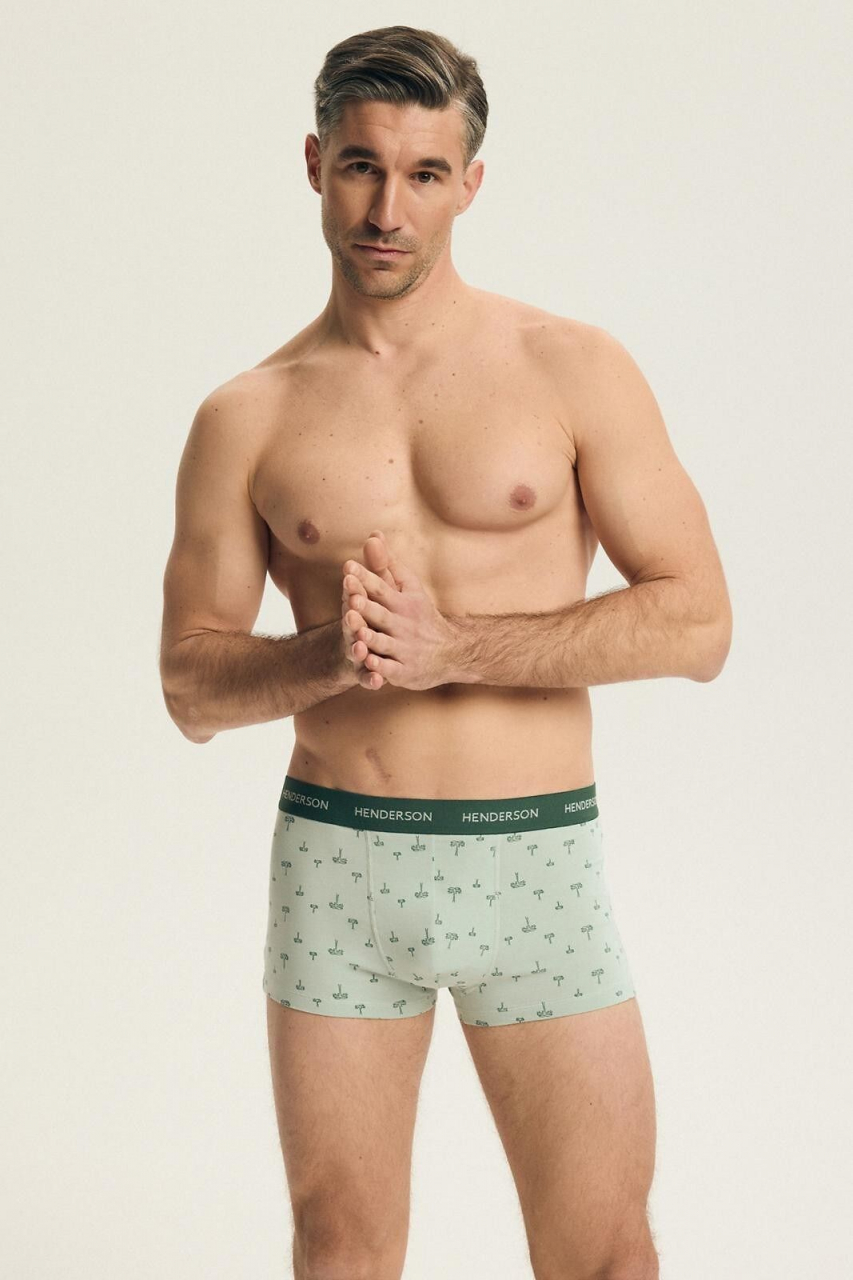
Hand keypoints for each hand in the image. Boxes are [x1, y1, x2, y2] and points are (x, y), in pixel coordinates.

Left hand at [342, 530, 459, 690]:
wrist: (452, 651)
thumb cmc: (422, 616)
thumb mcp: (409, 588)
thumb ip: (386, 564)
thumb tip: (373, 534)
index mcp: (403, 602)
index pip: (381, 588)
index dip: (365, 578)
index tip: (348, 566)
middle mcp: (404, 625)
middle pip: (381, 614)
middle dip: (365, 607)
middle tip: (350, 597)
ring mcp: (405, 649)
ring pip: (384, 643)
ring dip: (371, 638)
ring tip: (357, 631)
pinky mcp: (405, 671)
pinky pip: (391, 669)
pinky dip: (381, 667)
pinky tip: (369, 663)